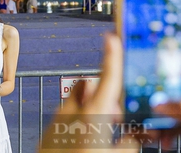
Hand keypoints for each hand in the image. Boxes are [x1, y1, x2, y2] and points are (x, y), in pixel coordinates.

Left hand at [39, 33, 138, 152]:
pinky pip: (66, 115)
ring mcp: (59, 119)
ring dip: (90, 105)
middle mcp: (74, 111)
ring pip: (76, 100)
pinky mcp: (49, 130)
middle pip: (88, 84)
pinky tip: (85, 139)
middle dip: (101, 88)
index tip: (112, 38)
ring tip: (102, 128)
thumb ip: (126, 147)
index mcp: (95, 114)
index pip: (107, 77)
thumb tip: (131, 141)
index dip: (111, 56)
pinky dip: (78, 119)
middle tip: (114, 108)